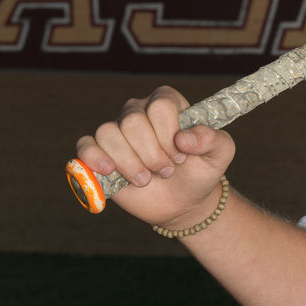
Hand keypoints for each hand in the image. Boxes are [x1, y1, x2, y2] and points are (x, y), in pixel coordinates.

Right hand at [74, 85, 234, 228]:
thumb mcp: (220, 154)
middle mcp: (138, 111)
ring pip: (108, 132)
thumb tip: (184, 138)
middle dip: (151, 154)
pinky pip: (85, 145)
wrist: (183, 201)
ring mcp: (117, 132)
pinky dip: (93, 158)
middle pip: (132, 121)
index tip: (180, 155)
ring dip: (128, 162)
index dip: (168, 134)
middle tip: (166, 171)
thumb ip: (212, 140)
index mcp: (167, 103)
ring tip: (146, 179)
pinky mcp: (100, 154)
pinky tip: (110, 171)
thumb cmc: (201, 171)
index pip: (160, 106)